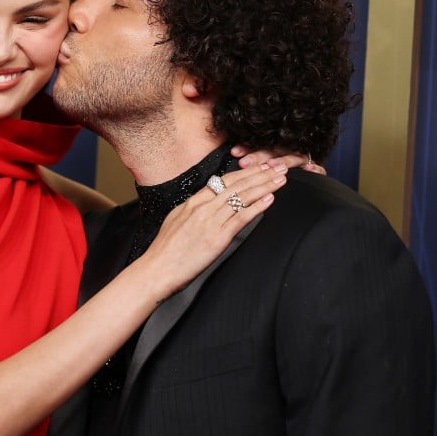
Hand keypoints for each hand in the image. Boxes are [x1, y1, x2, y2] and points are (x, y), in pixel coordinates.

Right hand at [136, 163, 286, 295]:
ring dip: (264, 186)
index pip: (222, 181)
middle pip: (235, 184)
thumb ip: (192, 212)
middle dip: (259, 174)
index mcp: (192, 203)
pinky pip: (241, 218)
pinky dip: (257, 207)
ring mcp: (210, 221)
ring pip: (241, 197)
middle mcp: (202, 208)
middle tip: (277, 166)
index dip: (244, 172)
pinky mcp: (217, 237)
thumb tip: (204, 207)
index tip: (259, 166)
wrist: (157, 269)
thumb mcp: (176, 222)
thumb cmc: (165, 251)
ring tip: (280, 178)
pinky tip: (269, 199)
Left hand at [232, 145, 326, 175]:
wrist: (307, 174)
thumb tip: (227, 169)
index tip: (235, 152)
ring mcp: (301, 160)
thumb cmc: (276, 174)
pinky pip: (317, 168)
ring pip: (292, 157)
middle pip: (273, 151)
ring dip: (282, 160)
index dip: (247, 148)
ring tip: (272, 164)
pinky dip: (314, 168)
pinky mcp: (315, 169)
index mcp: (271, 152)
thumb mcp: (261, 168)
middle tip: (246, 162)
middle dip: (259, 156)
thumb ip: (247, 168)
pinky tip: (309, 169)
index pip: (258, 148)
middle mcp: (286, 153)